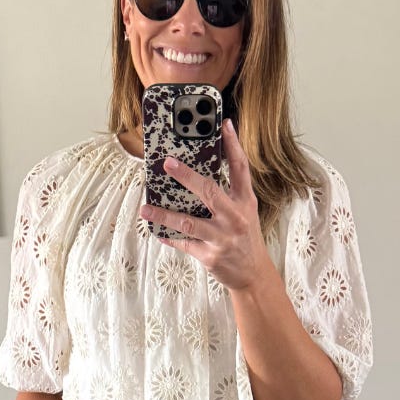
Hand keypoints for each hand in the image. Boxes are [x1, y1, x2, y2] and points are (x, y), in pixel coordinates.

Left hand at [138, 119, 271, 291]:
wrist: (254, 275)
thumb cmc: (246, 238)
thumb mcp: (245, 212)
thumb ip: (230, 192)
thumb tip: (205, 169)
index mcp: (244, 202)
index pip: (240, 168)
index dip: (233, 145)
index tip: (224, 124)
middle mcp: (235, 217)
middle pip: (209, 191)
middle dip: (186, 176)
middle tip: (167, 163)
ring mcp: (222, 238)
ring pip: (188, 223)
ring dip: (164, 215)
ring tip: (145, 208)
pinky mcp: (211, 256)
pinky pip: (185, 244)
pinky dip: (169, 238)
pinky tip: (158, 232)